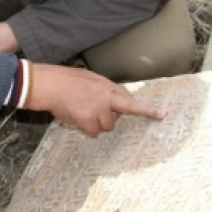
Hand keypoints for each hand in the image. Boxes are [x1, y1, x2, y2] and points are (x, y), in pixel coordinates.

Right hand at [23, 63, 165, 136]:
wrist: (48, 85)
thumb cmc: (65, 80)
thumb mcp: (90, 78)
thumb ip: (105, 90)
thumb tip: (117, 101)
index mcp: (106, 87)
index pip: (130, 99)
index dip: (147, 109)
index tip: (163, 114)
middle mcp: (105, 98)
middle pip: (120, 116)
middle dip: (113, 115)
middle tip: (106, 108)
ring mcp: (97, 110)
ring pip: (106, 126)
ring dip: (96, 123)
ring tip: (81, 110)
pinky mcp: (87, 121)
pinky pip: (94, 132)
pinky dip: (85, 128)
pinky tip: (76, 117)